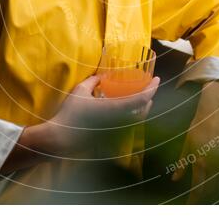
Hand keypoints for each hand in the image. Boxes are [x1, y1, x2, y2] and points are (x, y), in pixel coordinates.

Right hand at [45, 74, 159, 156]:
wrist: (60, 140)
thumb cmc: (70, 114)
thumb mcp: (80, 91)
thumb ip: (92, 81)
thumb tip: (100, 77)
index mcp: (115, 109)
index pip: (142, 99)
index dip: (152, 88)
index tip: (157, 78)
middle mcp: (120, 122)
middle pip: (144, 112)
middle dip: (149, 99)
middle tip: (149, 88)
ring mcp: (116, 132)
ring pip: (137, 121)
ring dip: (142, 109)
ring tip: (141, 99)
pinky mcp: (110, 139)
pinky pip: (127, 127)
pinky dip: (131, 118)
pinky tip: (125, 112)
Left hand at [172, 81, 218, 203]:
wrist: (216, 111)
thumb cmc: (198, 125)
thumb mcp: (187, 144)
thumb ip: (182, 163)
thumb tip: (175, 179)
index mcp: (200, 161)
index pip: (198, 187)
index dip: (194, 199)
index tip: (190, 206)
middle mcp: (214, 164)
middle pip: (211, 188)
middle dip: (205, 196)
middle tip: (200, 200)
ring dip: (216, 190)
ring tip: (211, 194)